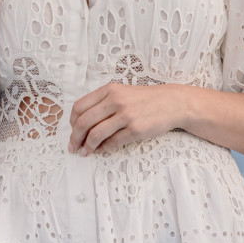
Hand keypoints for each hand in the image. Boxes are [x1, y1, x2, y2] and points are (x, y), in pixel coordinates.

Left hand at [68, 83, 186, 155]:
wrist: (172, 103)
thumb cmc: (144, 99)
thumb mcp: (121, 92)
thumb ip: (103, 103)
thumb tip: (82, 123)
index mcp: (109, 90)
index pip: (80, 106)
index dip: (71, 121)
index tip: (72, 130)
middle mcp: (115, 101)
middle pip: (84, 122)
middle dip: (75, 138)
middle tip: (73, 147)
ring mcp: (126, 115)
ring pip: (96, 134)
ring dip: (87, 146)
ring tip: (85, 152)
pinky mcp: (136, 130)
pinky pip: (112, 143)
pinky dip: (104, 149)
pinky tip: (102, 150)